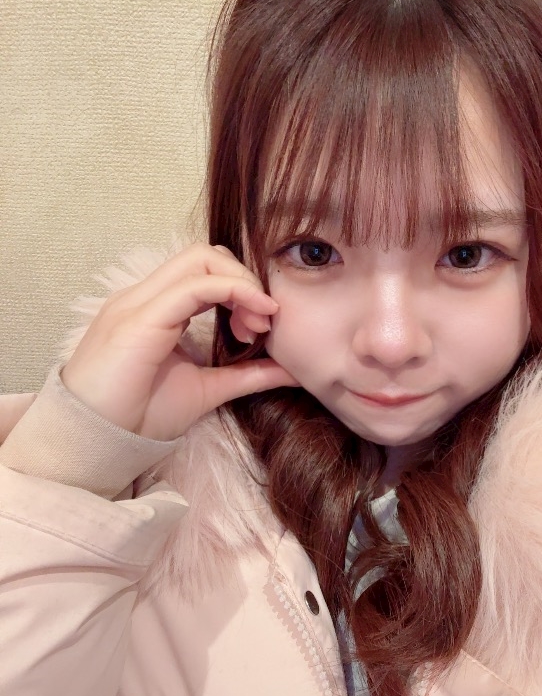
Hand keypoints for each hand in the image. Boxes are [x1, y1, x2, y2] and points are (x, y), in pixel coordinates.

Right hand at [61, 243, 298, 440]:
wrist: (95, 442)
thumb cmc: (139, 416)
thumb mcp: (207, 390)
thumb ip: (247, 375)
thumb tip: (291, 370)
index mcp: (156, 307)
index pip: (204, 269)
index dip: (241, 287)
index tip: (260, 327)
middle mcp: (144, 296)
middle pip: (205, 254)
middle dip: (244, 279)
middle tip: (262, 323)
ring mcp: (138, 302)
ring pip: (200, 258)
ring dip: (241, 284)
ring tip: (257, 325)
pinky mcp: (139, 319)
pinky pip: (193, 286)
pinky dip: (231, 293)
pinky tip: (251, 321)